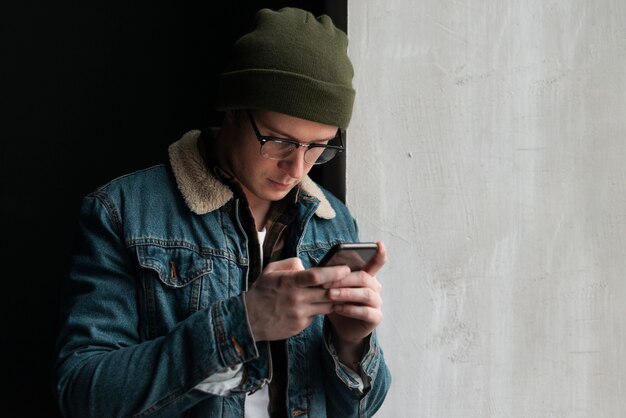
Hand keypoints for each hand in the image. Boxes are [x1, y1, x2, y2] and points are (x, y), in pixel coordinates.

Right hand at [244, 257, 350, 341]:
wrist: (247, 320)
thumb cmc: (260, 293)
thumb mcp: (270, 271)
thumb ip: (289, 264)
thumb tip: (305, 264)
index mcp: (289, 282)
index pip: (316, 276)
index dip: (334, 272)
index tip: (345, 268)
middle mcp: (296, 298)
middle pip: (327, 292)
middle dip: (342, 286)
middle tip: (352, 280)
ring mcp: (299, 313)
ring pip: (327, 305)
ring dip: (335, 299)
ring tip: (342, 292)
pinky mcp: (300, 326)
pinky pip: (317, 315)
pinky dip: (321, 309)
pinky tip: (322, 304)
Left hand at [324, 241, 386, 363]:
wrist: (342, 327)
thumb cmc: (337, 302)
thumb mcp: (333, 287)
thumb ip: (329, 275)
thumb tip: (313, 265)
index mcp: (367, 276)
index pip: (377, 262)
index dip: (380, 253)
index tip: (378, 244)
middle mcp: (375, 287)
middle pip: (364, 278)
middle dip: (344, 279)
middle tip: (326, 282)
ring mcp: (377, 303)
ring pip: (366, 294)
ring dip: (346, 293)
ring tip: (330, 295)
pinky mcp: (375, 317)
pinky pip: (366, 312)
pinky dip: (351, 309)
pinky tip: (337, 308)